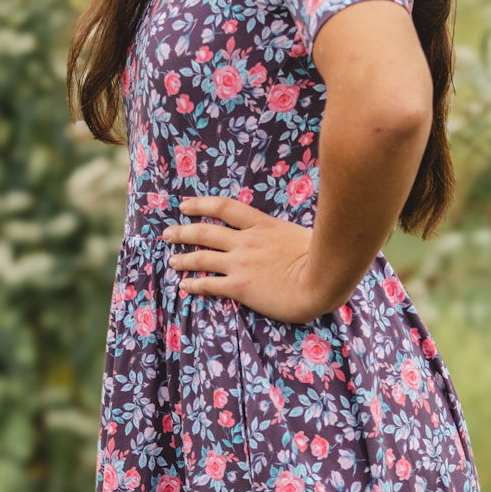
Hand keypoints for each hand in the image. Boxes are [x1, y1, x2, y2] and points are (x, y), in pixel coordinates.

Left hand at [162, 196, 337, 323]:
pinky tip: (184, 286)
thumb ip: (283, 235)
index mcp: (262, 225)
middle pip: (205, 232)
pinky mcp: (240, 287)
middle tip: (168, 233)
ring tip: (172, 261)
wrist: (322, 277)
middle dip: (183, 232)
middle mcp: (246, 242)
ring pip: (202, 257)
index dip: (201, 205)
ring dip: (183, 259)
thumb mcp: (299, 234)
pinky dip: (194, 284)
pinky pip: (210, 284)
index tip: (185, 206)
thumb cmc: (321, 256)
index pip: (224, 208)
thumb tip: (283, 238)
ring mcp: (241, 264)